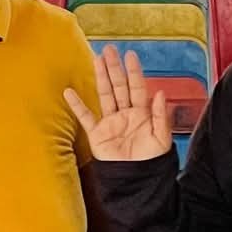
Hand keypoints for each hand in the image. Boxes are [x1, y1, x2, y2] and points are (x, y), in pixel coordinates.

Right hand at [66, 46, 173, 163]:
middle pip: (119, 86)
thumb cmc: (152, 162)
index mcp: (142, 113)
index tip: (130, 55)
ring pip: (105, 95)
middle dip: (115, 68)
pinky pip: (85, 117)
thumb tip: (160, 93)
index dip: (134, 71)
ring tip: (96, 59)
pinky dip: (77, 105)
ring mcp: (110, 122)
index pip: (137, 87)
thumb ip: (161, 116)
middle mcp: (125, 114)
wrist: (136, 181)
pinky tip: (69, 92)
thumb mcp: (162, 139)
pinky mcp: (97, 134)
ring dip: (101, 77)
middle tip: (110, 50)